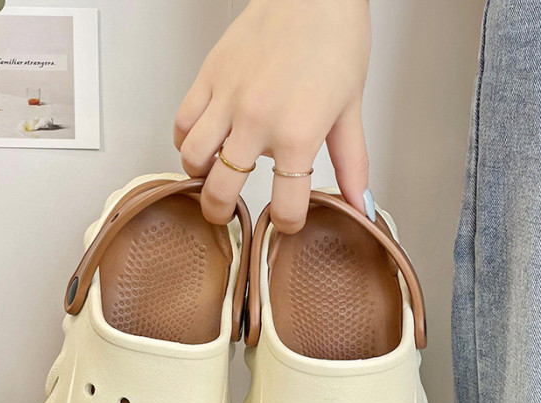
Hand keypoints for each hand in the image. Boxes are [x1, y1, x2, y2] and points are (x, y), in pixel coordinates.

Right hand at [174, 0, 371, 233]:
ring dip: (200, 177)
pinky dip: (185, 141)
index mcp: (298, 134)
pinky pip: (182, 123)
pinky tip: (201, 141)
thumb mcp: (351, 110)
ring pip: (192, 159)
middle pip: (221, 190)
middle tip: (224, 213)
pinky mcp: (208, 77)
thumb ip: (352, 164)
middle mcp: (257, 121)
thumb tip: (358, 205)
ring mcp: (227, 99)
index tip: (287, 219)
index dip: (286, 222)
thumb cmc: (335, 42)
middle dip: (221, 213)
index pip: (284, 205)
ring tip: (212, 174)